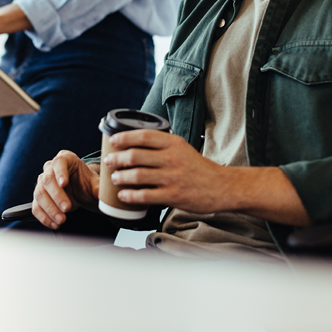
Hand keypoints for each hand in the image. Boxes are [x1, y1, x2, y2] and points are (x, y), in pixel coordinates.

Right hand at [30, 150, 97, 229]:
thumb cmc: (87, 184)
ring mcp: (42, 183)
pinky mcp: (39, 197)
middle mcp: (50, 169)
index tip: (64, 183)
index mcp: (65, 159)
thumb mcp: (95, 184)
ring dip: (50, 208)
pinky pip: (36, 206)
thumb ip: (100, 189)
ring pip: (40, 194)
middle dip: (56, 196)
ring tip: (61, 220)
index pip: (59, 162)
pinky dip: (43, 216)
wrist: (81, 192)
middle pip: (47, 180)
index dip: (60, 172)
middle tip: (67, 208)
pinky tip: (54, 224)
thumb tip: (108, 197)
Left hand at [101, 127, 230, 214]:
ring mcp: (172, 177)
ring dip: (120, 177)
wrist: (222, 187)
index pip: (143, 136)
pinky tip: (123, 195)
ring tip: (115, 178)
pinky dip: (130, 195)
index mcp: (173, 143)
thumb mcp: (182, 148)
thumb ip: (161, 145)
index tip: (112, 141)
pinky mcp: (174, 196)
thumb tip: (132, 143)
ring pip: (137, 175)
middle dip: (116, 159)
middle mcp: (172, 158)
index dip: (123, 137)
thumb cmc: (198, 167)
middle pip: (135, 156)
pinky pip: (145, 195)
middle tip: (108, 162)